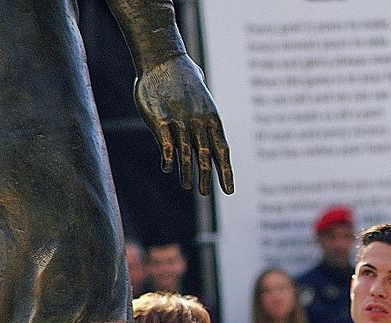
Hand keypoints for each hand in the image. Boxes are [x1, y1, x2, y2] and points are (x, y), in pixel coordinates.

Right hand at [134, 55, 233, 195]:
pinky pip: (166, 144)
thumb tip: (208, 127)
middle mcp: (199, 122)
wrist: (163, 59)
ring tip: (188, 186)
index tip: (229, 191)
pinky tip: (167, 168)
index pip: (223, 151)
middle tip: (205, 194)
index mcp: (212, 119)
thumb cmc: (182, 79)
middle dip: (206, 177)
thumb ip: (206, 118)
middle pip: (206, 156)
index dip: (226, 173)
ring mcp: (180, 121)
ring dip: (187, 172)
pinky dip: (168, 158)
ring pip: (186, 153)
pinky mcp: (161, 120)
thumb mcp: (202, 100)